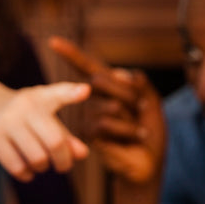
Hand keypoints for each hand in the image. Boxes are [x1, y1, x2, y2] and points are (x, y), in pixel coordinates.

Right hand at [0, 77, 90, 180]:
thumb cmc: (23, 115)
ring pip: (37, 158)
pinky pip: (17, 167)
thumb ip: (65, 135)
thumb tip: (82, 154)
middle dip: (63, 161)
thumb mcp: (44, 117)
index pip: (58, 94)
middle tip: (62, 166)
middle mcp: (25, 106)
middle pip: (55, 142)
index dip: (72, 92)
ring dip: (42, 167)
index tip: (85, 91)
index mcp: (41, 97)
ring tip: (39, 162)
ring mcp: (7, 121)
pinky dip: (27, 174)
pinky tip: (27, 170)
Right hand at [49, 36, 164, 183]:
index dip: (70, 53)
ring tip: (140, 130)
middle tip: (143, 108)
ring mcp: (89, 118)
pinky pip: (105, 123)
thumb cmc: (150, 131)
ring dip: (132, 117)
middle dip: (129, 94)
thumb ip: (141, 84)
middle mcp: (93, 100)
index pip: (86, 66)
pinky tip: (135, 138)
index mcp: (107, 88)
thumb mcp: (152, 102)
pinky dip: (127, 130)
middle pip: (100, 80)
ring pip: (108, 104)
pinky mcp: (90, 136)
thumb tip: (123, 73)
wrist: (150, 162)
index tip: (53, 41)